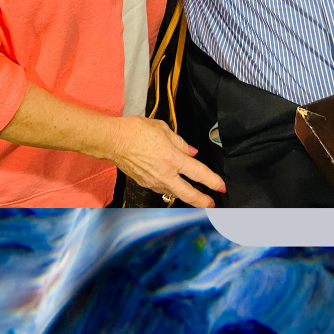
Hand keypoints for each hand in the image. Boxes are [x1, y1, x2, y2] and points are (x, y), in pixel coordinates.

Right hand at [108, 115, 224, 207]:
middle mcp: (165, 174)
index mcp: (173, 158)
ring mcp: (153, 181)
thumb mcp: (163, 129)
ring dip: (184, 194)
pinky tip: (171, 181)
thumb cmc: (136, 130)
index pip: (198, 173)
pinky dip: (169, 186)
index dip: (213, 181)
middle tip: (212, 204)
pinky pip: (161, 188)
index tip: (221, 187)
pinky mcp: (144, 184)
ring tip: (193, 193)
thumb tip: (191, 152)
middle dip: (203, 201)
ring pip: (174, 193)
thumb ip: (180, 143)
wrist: (113, 140)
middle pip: (189, 194)